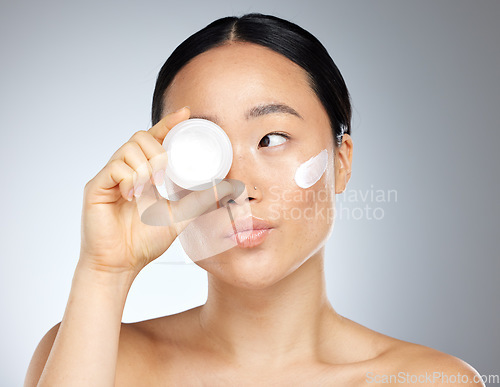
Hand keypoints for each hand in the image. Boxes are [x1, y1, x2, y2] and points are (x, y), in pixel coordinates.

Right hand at [79, 107, 233, 274]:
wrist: (121, 264)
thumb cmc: (144, 241)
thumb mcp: (180, 216)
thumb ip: (200, 200)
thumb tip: (225, 186)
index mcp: (145, 173)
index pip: (155, 140)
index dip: (168, 124)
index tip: (186, 113)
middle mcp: (126, 170)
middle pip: (140, 137)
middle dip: (158, 152)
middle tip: (164, 177)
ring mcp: (110, 178)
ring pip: (128, 149)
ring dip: (146, 167)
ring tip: (150, 188)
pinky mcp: (96, 187)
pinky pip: (115, 167)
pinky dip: (130, 179)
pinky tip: (133, 196)